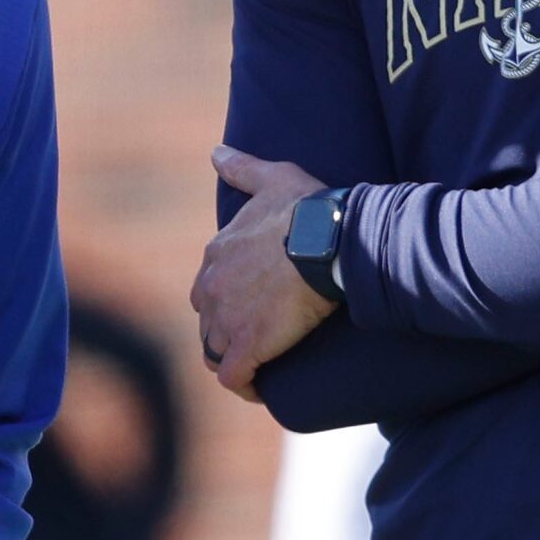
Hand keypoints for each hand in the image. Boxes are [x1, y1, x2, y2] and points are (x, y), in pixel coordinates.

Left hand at [190, 146, 338, 400]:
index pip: (208, 286)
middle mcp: (212, 288)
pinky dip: (244, 385)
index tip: (251, 305)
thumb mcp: (273, 178)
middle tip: (257, 335)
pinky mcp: (248, 347)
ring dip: (232, 358)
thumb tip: (216, 152)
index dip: (227, 299)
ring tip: (257, 364)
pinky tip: (259, 388)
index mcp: (217, 254)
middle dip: (225, 330)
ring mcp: (227, 320)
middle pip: (208, 320)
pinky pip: (233, 378)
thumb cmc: (308, 209)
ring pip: (215, 351)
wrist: (331, 243)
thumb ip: (242, 167)